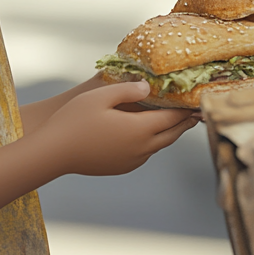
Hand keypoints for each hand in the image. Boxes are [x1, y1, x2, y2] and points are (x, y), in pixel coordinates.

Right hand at [36, 81, 198, 176]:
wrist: (53, 154)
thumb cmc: (74, 120)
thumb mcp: (101, 96)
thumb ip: (128, 89)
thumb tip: (148, 87)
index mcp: (140, 130)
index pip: (172, 118)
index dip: (187, 109)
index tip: (199, 102)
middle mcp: (141, 148)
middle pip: (171, 134)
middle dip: (184, 123)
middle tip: (196, 112)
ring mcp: (131, 161)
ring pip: (159, 146)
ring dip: (168, 133)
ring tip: (175, 121)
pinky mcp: (121, 167)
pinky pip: (145, 153)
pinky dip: (153, 142)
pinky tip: (148, 133)